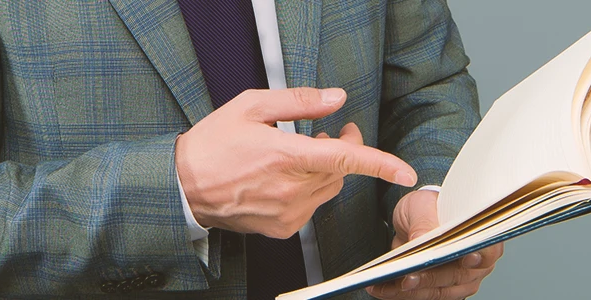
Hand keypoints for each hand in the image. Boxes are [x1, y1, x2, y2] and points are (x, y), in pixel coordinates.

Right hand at [177, 87, 417, 238]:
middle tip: (331, 130)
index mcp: (287, 156)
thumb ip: (298, 102)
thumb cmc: (212, 145)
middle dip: (343, 149)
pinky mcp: (283, 228)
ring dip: (325, 170)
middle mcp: (291, 188)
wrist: (183, 187)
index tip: (406, 172)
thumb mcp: (250, 107)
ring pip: (329, 190)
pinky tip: (283, 179)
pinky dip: (307, 191)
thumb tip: (335, 99)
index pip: (346, 160)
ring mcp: (288, 212)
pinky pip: (311, 207)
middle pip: (340, 172)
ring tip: (301, 154)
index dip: (381, 164)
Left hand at [367, 190, 504, 298]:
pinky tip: (383, 288)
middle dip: (429, 278)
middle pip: (456, 276)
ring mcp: (460, 280)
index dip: (477, 256)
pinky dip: (401, 294)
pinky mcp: (440, 290)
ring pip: (438, 291)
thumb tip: (421, 240)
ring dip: (410, 290)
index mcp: (481, 236)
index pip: (487, 250)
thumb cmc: (428, 207)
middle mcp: (476, 263)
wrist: (417, 217)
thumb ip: (424, 222)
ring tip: (385, 285)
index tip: (463, 259)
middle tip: (407, 277)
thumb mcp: (422, 205)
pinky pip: (422, 296)